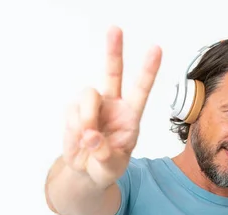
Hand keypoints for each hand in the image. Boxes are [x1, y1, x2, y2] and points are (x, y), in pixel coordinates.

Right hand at [63, 26, 161, 187]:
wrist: (86, 171)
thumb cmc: (107, 166)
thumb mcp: (112, 167)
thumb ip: (105, 154)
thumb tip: (91, 136)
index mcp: (130, 115)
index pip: (141, 89)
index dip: (148, 70)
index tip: (156, 49)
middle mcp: (112, 104)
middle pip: (112, 73)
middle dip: (113, 51)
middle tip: (115, 30)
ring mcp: (92, 106)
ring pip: (87, 95)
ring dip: (87, 117)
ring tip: (88, 138)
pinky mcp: (73, 110)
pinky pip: (71, 113)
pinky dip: (73, 130)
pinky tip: (79, 140)